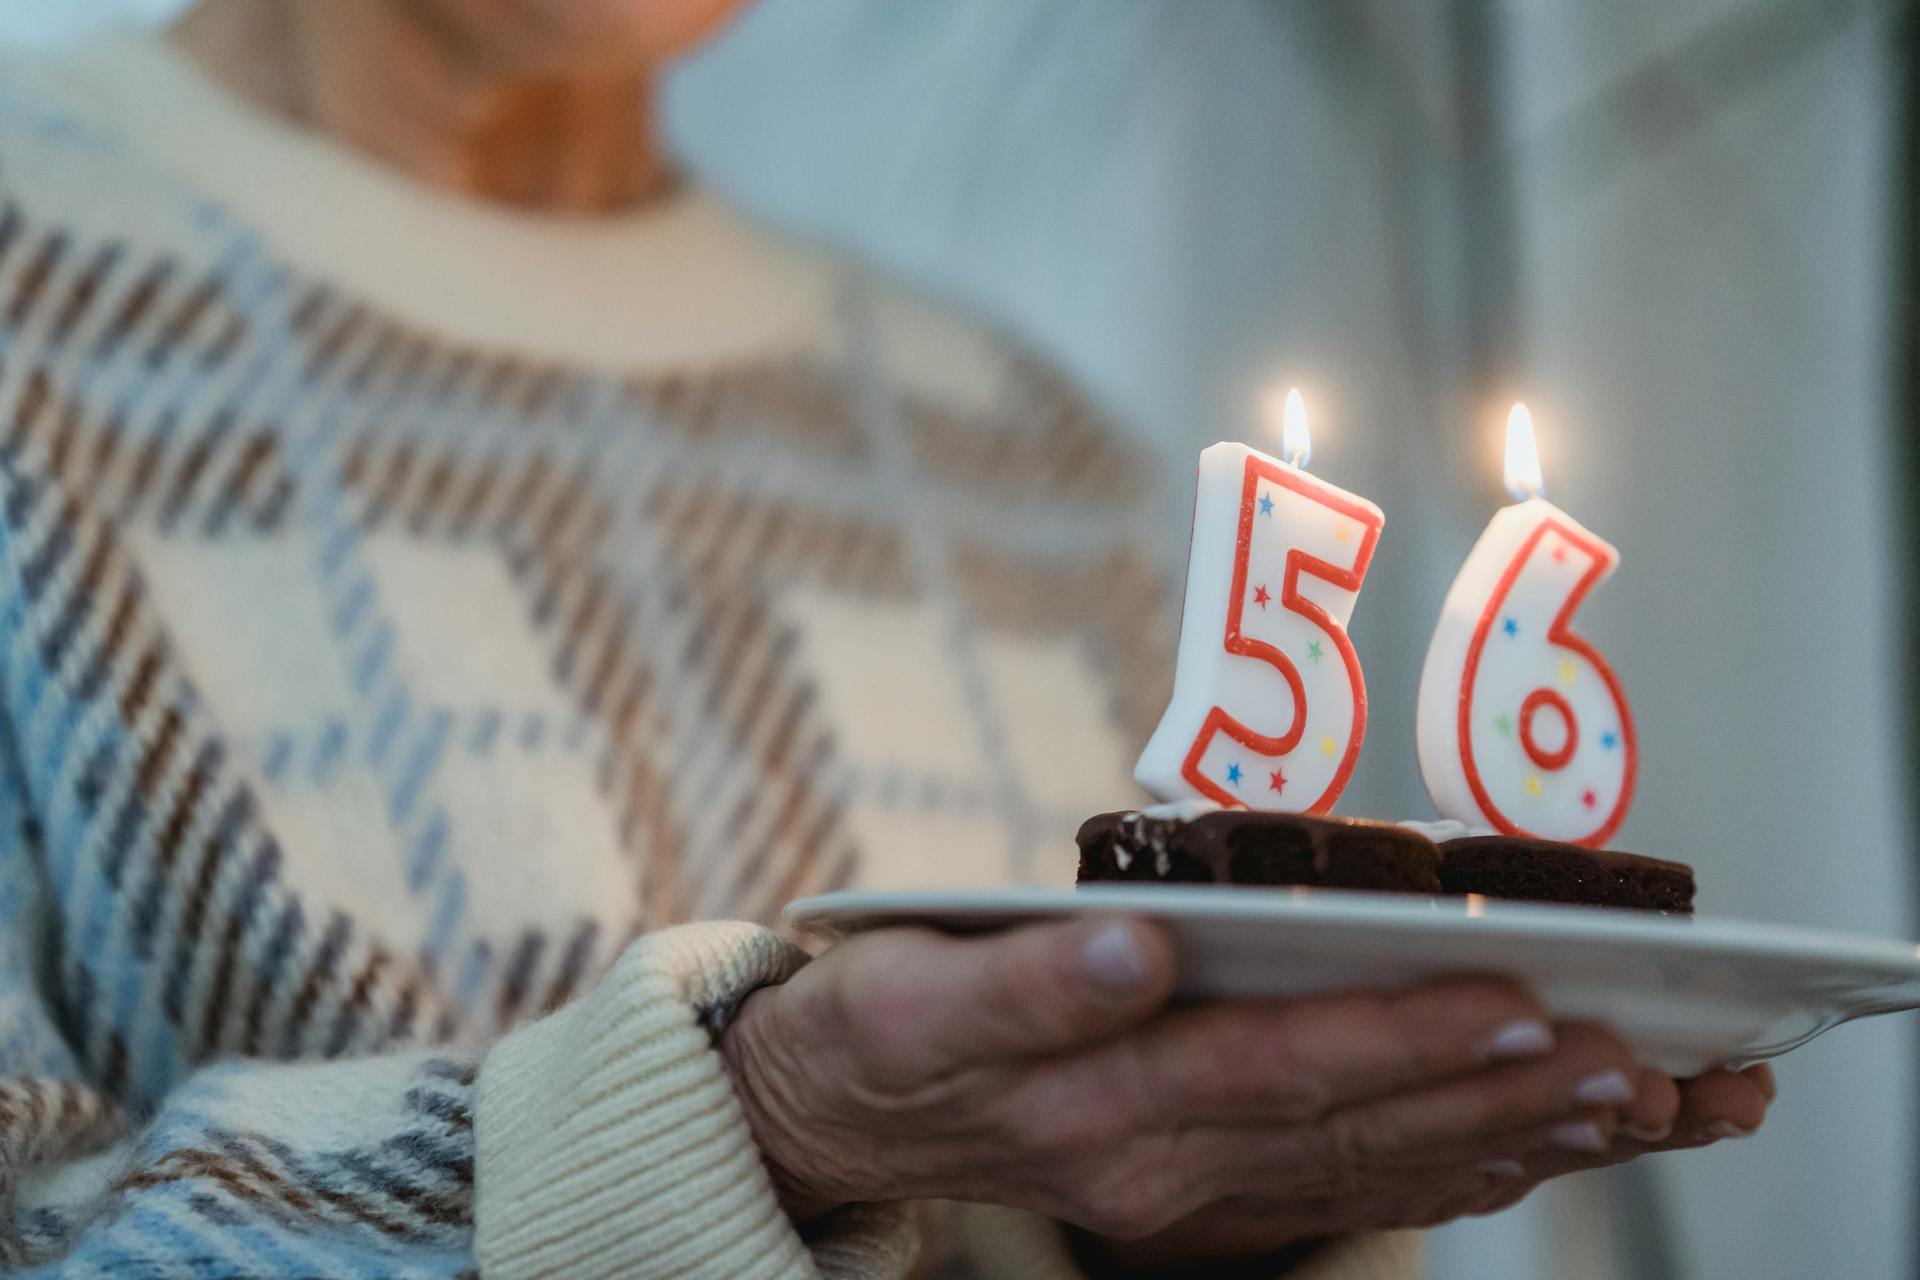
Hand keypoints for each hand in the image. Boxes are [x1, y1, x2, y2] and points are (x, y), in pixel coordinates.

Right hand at [719, 917, 1770, 1255]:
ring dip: (1510, 1137)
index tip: (1522, 996)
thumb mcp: (914, 991)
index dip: (1407, 1038)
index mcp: (1098, 1108)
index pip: (1283, 1068)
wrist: (838, 1119)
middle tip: (1643, 1059)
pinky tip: (1525, 1147)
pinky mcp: (1199, 1194)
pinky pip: (1348, 1192)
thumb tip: (1136, 943)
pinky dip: (1449, 1169)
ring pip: (1376, 1171)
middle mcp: (1161, 1169)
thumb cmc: (878, 1030)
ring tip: (1636, 1102)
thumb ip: (1027, 980)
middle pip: (1360, 1131)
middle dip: (1506, 1094)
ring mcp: (1187, 1195)